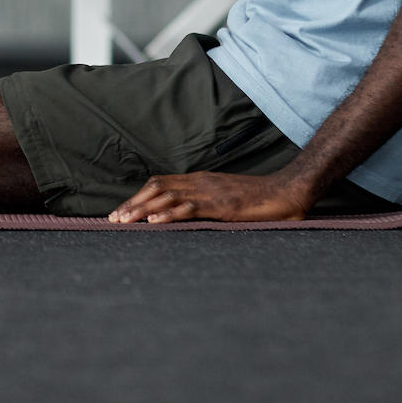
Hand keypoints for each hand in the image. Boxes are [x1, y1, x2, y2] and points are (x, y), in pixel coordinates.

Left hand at [108, 170, 318, 223]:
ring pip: (167, 196)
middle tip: (113, 220)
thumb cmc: (259, 199)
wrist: (288, 192)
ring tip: (125, 222)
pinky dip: (169, 213)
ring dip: (143, 209)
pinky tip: (155, 222)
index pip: (159, 184)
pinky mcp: (222, 204)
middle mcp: (200, 182)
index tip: (121, 212)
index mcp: (199, 181)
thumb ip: (206, 203)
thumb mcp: (226, 199)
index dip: (138, 197)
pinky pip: (191, 208)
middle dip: (132, 204)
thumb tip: (185, 215)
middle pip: (157, 187)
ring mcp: (210, 192)